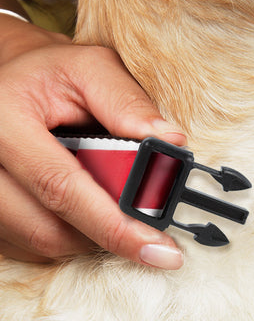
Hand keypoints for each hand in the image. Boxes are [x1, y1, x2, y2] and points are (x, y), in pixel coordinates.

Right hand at [0, 15, 185, 267]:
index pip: (62, 188)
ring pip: (43, 243)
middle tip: (147, 230)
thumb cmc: (50, 75)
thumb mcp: (90, 69)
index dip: (116, 227)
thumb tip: (170, 142)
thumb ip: (128, 102)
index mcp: (3, 120)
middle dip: (108, 234)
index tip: (160, 251)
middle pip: (50, 229)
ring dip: (89, 235)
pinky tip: (82, 209)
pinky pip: (32, 246)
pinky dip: (69, 235)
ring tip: (110, 204)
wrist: (7, 82)